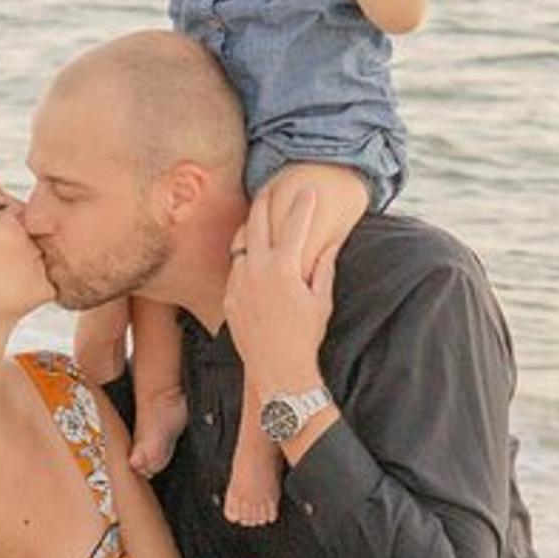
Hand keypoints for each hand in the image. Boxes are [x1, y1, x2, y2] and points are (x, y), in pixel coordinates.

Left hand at [223, 186, 339, 398]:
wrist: (278, 370)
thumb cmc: (306, 336)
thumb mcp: (321, 300)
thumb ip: (324, 267)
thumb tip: (330, 243)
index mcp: (284, 267)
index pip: (295, 225)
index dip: (302, 204)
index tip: (307, 189)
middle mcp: (257, 270)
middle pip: (256, 223)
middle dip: (264, 202)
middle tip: (269, 187)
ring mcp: (239, 283)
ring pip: (241, 246)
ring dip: (250, 232)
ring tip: (256, 218)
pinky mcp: (229, 298)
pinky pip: (235, 271)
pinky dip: (244, 262)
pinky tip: (250, 258)